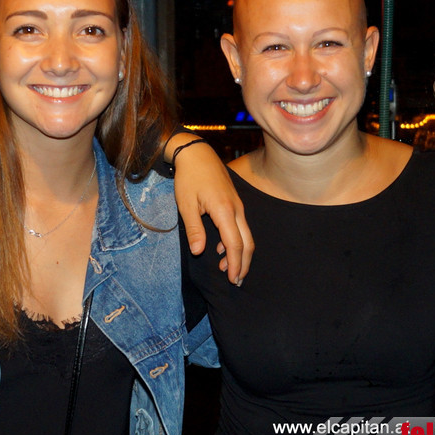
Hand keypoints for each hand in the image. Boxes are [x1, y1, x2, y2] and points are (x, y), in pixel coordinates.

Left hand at [169, 134, 253, 284]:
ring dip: (240, 253)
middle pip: (247, 242)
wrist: (197, 154)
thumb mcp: (186, 205)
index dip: (236, 264)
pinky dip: (236, 241)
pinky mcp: (234, 202)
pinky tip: (221, 249)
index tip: (233, 280)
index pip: (235, 244)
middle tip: (237, 281)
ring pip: (246, 234)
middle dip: (244, 264)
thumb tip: (199, 252)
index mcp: (225, 211)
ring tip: (228, 269)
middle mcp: (236, 209)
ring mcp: (238, 205)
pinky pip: (240, 226)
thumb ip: (194, 229)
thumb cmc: (189, 178)